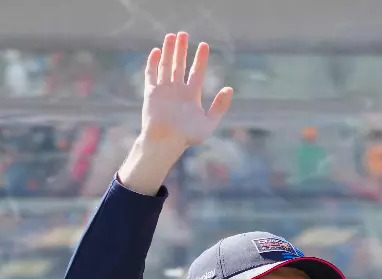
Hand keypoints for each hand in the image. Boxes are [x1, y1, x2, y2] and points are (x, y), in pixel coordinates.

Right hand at [118, 33, 232, 194]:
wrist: (166, 142)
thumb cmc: (187, 136)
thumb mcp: (209, 122)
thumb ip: (220, 106)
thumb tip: (229, 88)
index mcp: (191, 95)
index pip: (197, 71)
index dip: (200, 58)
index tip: (204, 45)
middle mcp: (177, 90)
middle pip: (180, 64)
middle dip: (182, 49)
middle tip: (184, 33)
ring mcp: (164, 90)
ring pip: (166, 65)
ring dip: (169, 51)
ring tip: (172, 36)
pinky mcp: (151, 92)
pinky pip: (151, 74)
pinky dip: (153, 63)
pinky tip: (156, 51)